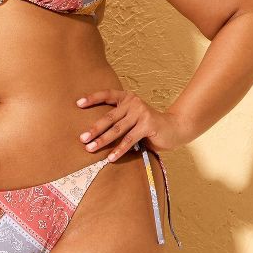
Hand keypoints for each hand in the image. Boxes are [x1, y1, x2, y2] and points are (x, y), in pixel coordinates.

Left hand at [76, 89, 191, 159]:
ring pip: (118, 129)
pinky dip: (119, 150)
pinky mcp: (148, 125)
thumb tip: (93, 133)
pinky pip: (130, 139)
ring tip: (91, 149)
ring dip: (103, 140)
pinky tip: (110, 158)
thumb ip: (118, 120)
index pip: (107, 95)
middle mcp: (133, 102)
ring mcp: (141, 113)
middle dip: (94, 129)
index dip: (92, 98)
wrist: (174, 128)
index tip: (78, 104)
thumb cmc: (148, 125)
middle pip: (109, 116)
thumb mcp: (131, 118)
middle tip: (82, 138)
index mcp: (127, 97)